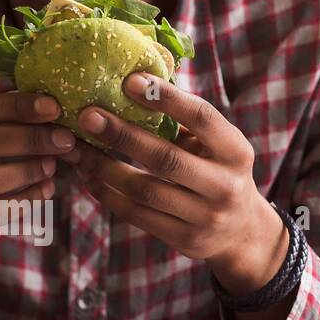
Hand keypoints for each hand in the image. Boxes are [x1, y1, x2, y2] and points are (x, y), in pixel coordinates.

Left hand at [66, 72, 286, 293]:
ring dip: (103, 167)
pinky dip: (105, 192)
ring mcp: (204, 217)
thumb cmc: (217, 171)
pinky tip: (87, 174)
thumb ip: (185, 121)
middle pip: (166, 159)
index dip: (166, 98)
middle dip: (122, 135)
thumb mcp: (217, 146)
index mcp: (235, 152)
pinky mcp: (183, 239)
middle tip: (86, 115)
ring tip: (77, 147)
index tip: (129, 80)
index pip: (202, 119)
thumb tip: (134, 80)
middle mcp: (224, 186)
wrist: (243, 233)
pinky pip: (135, 213)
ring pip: (144, 190)